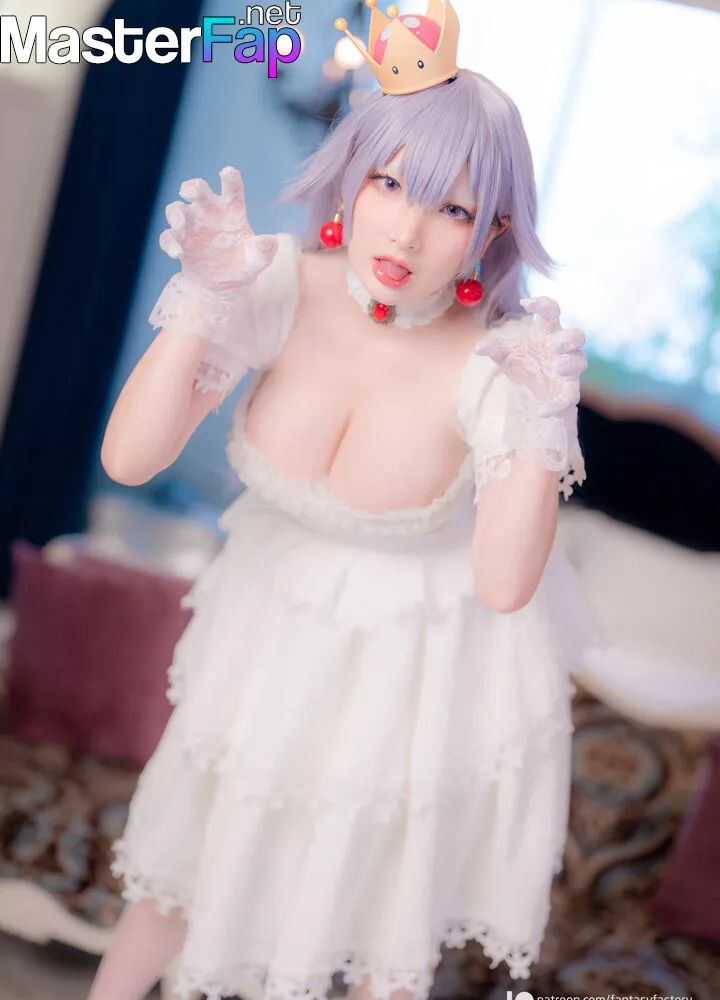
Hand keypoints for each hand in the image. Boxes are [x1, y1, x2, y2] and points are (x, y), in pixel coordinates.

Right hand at [159, 166, 277, 292]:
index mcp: (231, 210)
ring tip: (180, 224)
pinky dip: (170, 242)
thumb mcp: (257, 261)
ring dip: (175, 213)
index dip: (229, 178)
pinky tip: (178, 253)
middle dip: (192, 187)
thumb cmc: (243, 266)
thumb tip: (270, 241)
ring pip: (176, 209)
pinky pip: (168, 237)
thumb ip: (263, 251)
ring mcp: (191, 226)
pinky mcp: (179, 242)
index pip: (231, 189)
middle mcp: (209, 212)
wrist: (224, 286)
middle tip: (189, 192)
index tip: (227, 173)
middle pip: (197, 190)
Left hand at [473, 296, 587, 418]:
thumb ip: (494, 348)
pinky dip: (557, 404)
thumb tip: (478, 348)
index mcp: (547, 333)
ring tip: (556, 367)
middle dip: (568, 338)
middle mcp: (562, 349)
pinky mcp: (569, 391)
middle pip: (577, 335)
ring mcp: (568, 370)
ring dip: (570, 363)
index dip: (543, 304)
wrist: (533, 396)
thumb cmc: (523, 365)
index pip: (551, 311)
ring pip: (580, 362)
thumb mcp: (505, 355)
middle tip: (553, 343)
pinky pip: (569, 396)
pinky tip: (541, 411)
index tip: (525, 303)